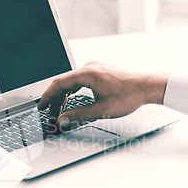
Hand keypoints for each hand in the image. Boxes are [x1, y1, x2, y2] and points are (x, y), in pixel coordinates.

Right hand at [37, 62, 168, 128]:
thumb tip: (62, 120)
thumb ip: (78, 115)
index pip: (59, 84)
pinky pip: (79, 81)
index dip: (47, 96)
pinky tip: (71, 101)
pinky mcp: (99, 73)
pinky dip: (72, 92)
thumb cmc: (129, 95)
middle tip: (49, 113)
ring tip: (59, 110)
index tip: (41, 106)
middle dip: (54, 99)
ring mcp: (94, 69)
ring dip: (63, 96)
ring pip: (71, 82)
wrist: (147, 87)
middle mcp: (89, 68)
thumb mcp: (101, 110)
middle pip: (63, 82)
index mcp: (87, 73)